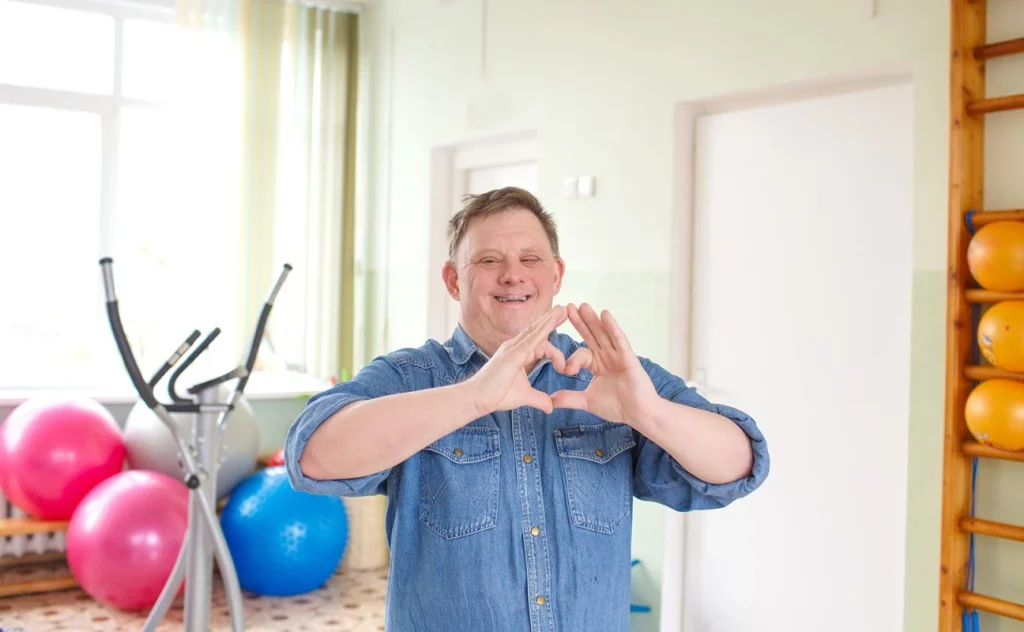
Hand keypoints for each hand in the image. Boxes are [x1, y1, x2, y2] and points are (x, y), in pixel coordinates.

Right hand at [467, 305, 568, 414]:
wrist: (477, 399)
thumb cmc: (495, 395)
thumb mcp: (524, 396)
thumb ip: (539, 399)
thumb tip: (551, 407)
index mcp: (518, 354)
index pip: (541, 345)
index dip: (556, 354)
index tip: (564, 369)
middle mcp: (515, 347)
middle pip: (537, 331)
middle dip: (551, 321)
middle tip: (565, 310)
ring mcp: (513, 348)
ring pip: (535, 331)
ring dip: (549, 320)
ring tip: (562, 309)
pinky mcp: (513, 354)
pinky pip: (532, 338)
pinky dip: (543, 328)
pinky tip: (552, 320)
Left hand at [552, 303, 659, 425]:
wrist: (638, 414)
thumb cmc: (617, 406)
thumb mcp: (588, 401)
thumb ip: (569, 398)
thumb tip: (550, 401)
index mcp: (597, 364)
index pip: (581, 354)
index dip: (572, 360)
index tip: (566, 371)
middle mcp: (607, 356)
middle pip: (591, 335)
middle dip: (580, 322)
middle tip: (568, 307)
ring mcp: (618, 355)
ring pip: (603, 334)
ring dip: (593, 320)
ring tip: (582, 305)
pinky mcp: (628, 357)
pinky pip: (619, 339)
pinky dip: (612, 327)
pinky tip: (605, 314)